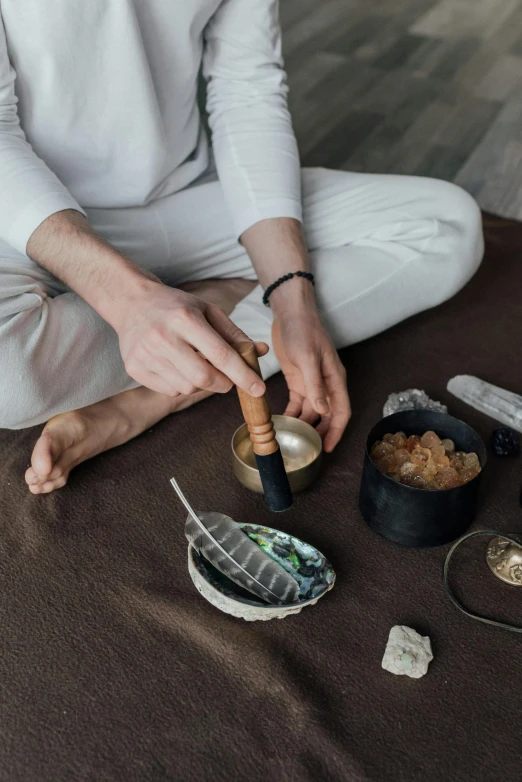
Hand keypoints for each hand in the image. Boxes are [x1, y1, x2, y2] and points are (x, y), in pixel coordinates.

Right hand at [114, 280, 267, 396]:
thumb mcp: (208, 311)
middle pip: (203, 378)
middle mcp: (163, 336)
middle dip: (223, 384)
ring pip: (187, 388)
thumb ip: (234, 334)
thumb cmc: (176, 307)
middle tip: (227, 380)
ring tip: (195, 364)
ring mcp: (146, 354)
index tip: (258, 389)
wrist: (132, 302)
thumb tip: (261, 352)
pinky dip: (181, 385)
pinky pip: (169, 391)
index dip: (243, 375)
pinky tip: (176, 367)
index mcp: (186, 318)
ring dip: (200, 384)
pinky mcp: (134, 367)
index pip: (220, 355)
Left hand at [272, 308, 350, 451]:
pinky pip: (297, 402)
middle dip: (320, 432)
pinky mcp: (297, 379)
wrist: (290, 312)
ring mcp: (311, 382)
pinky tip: (282, 422)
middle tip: (307, 449)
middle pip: (327, 415)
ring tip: (293, 439)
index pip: (341, 412)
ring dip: (304, 425)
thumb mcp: (308, 358)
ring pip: (311, 411)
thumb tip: (322, 411)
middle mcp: (326, 384)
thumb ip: (315, 385)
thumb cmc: (304, 330)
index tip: (327, 448)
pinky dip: (292, 413)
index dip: (336, 432)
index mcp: (335, 379)